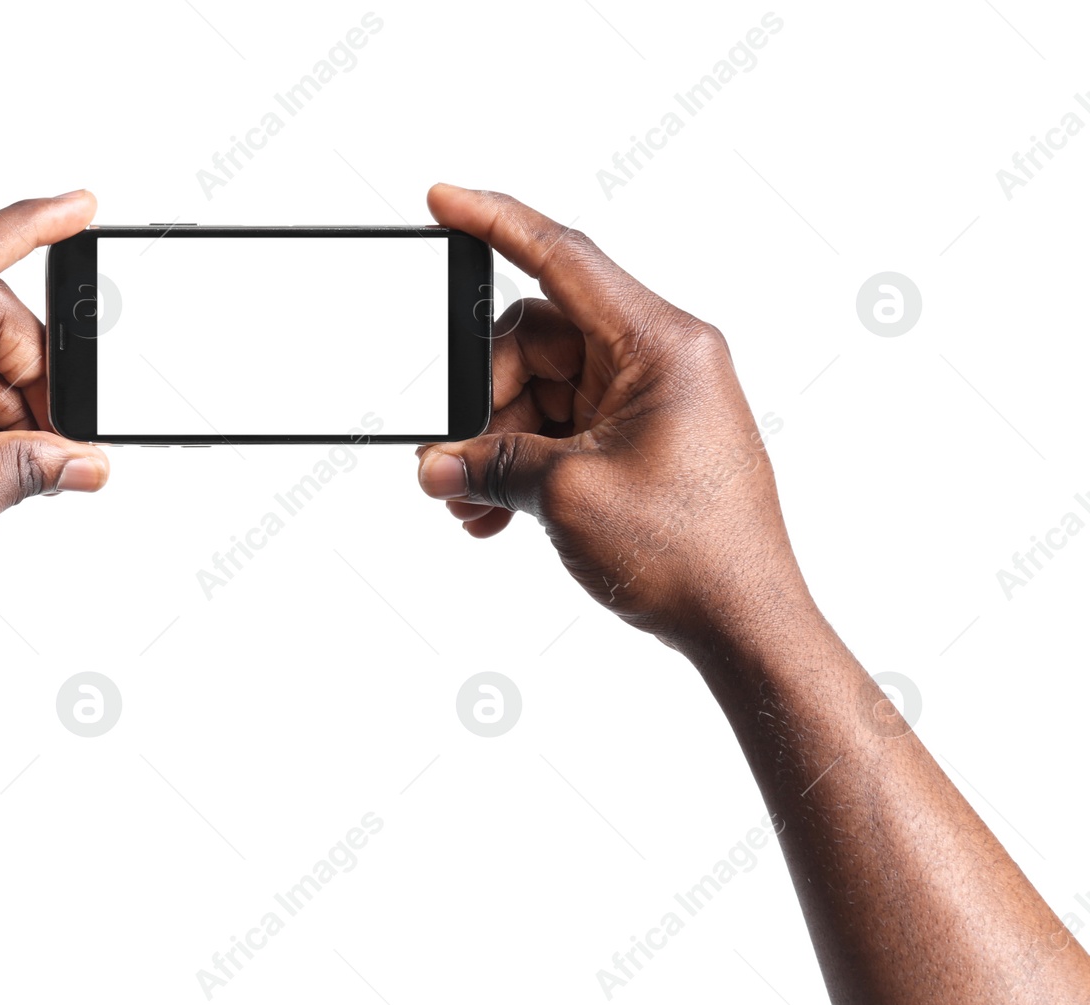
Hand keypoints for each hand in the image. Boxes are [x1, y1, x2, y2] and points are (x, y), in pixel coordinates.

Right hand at [416, 184, 807, 644]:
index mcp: (662, 344)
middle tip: (453, 456)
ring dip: (498, 443)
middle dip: (484, 398)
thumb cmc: (692, 553)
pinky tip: (495, 511)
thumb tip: (438, 463)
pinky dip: (524, 463)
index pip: (564, 256)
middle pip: (538, 340)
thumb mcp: (569, 497)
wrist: (744, 625)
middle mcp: (661, 359)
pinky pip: (563, 429)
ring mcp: (651, 401)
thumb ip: (492, 464)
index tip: (442, 200)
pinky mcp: (641, 440)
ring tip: (471, 500)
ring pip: (543, 390)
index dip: (496, 222)